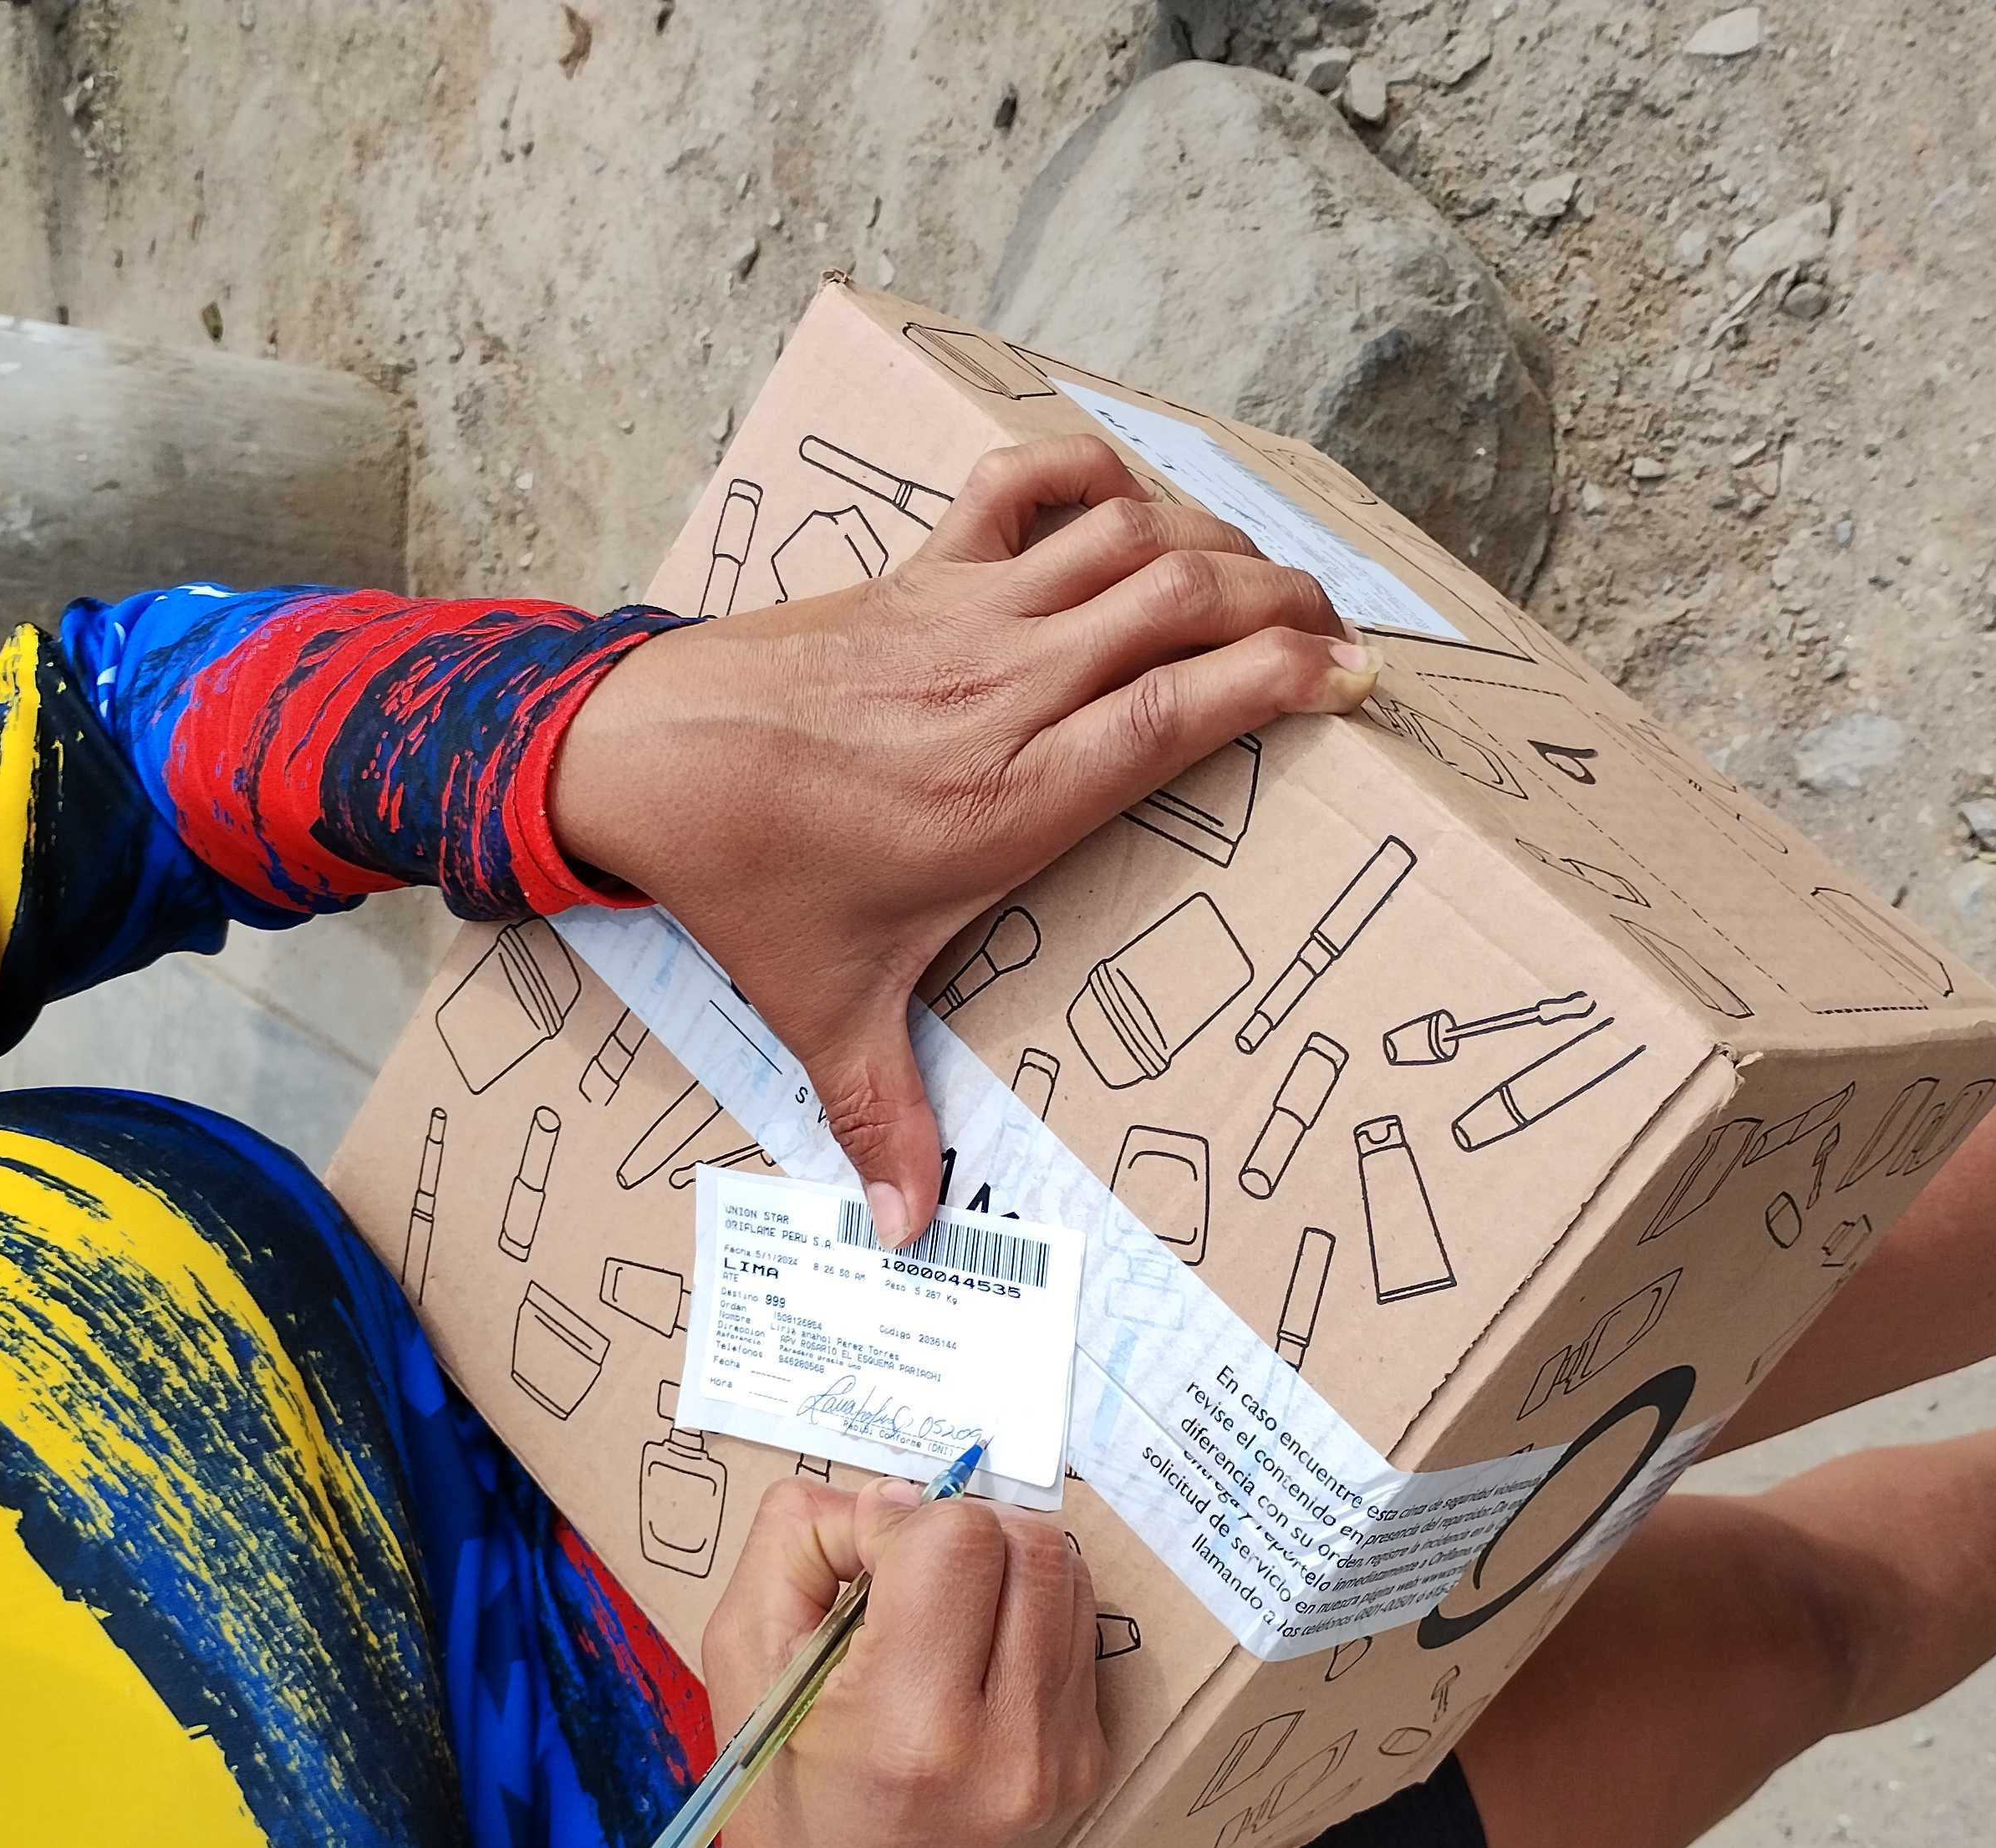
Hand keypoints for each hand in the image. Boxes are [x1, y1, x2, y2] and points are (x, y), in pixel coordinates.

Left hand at [548, 436, 1380, 1240]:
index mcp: (1019, 793)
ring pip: (1127, 532)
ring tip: (1266, 575)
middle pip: (1186, 599)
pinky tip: (1129, 491)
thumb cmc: (748, 878)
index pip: (1187, 707)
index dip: (1288, 678)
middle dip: (1286, 601)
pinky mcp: (919, 571)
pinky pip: (1020, 484)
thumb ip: (884, 1117)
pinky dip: (1086, 464)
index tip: (1353, 684)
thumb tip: (909, 1235)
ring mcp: (967, 614)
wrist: (642, 758)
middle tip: (1339, 633)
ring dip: (1213, 537)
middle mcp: (1011, 688)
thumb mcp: (827, 1007)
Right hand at [702, 1475, 1107, 1847]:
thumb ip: (800, 1544)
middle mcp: (1009, 1745)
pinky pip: (1079, 1633)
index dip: (898, 1521)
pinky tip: (976, 1651)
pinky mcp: (1092, 1764)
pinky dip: (1028, 1613)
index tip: (859, 1564)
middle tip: (902, 1574)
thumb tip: (892, 1495)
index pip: (956, 1539)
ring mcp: (1064, 1760)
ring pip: (1067, 1576)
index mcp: (910, 1725)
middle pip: (1029, 1544)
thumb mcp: (741, 1657)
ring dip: (1002, 1563)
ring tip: (940, 1608)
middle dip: (958, 1531)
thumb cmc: (775, 1798)